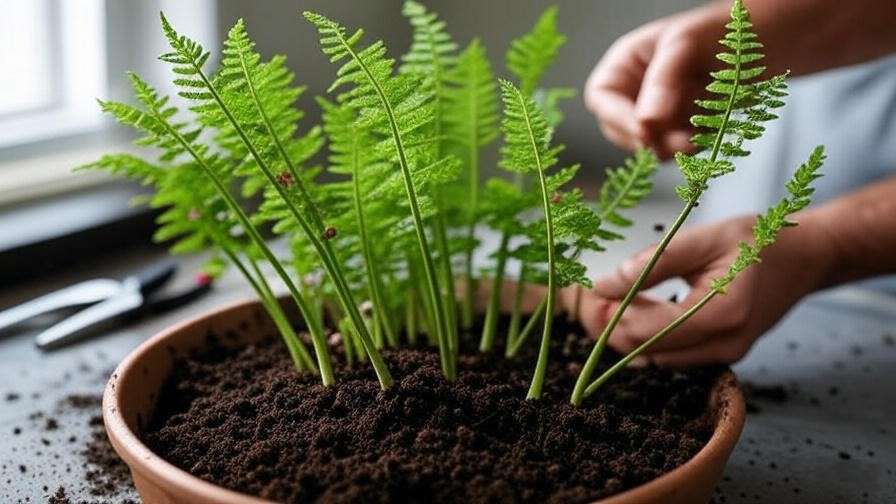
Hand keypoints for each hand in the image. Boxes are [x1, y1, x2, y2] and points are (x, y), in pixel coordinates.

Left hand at [575, 214, 833, 365]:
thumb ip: (653, 262)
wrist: (804, 258)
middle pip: (645, 352)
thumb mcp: (704, 238)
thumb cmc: (757, 239)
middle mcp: (724, 345)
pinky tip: (641, 308)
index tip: (589, 292)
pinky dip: (650, 336)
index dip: (609, 317)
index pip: (645, 332)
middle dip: (612, 327)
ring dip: (628, 332)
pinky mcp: (723, 356)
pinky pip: (672, 355)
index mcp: (721, 314)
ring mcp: (726, 356)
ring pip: (655, 358)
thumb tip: (602, 285)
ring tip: (614, 298)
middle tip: (593, 296)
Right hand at [584, 4, 726, 158]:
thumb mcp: (688, 44)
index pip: (602, 97)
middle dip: (651, 138)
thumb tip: (646, 123)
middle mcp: (636, 91)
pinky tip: (716, 127)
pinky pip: (676, 149)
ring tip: (709, 128)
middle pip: (622, 128)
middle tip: (685, 141)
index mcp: (626, 63)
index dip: (618, 117)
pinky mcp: (682, 130)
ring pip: (650, 144)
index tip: (645, 132)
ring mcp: (659, 113)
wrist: (774, 40)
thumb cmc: (726, 29)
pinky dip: (693, 146)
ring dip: (676, 146)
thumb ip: (664, 80)